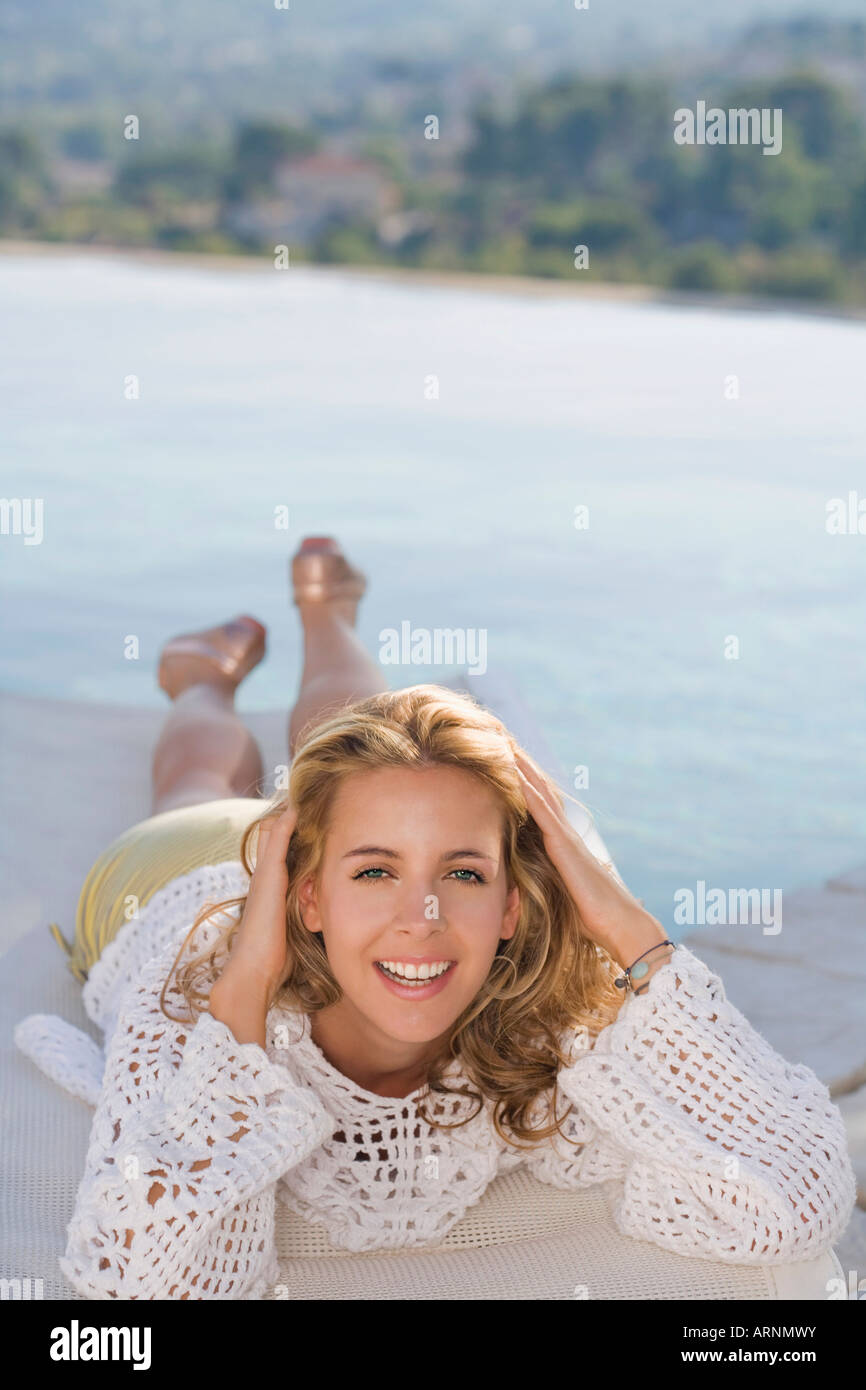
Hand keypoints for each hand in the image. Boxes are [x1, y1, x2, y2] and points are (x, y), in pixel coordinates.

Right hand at [209, 803, 297, 1034]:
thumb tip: (320, 925)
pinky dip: (286, 824)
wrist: (253, 970)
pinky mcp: (268, 876)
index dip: (290, 839)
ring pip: (273, 836)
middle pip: (273, 839)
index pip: (279, 857)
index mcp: (269, 893)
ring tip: (300, 796)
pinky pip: (276, 841)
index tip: (307, 823)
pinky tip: (296, 809)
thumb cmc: (274, 960)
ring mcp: (263, 876)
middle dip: (288, 821)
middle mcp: (263, 880)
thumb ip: (303, 922)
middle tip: (303, 799)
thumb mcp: (293, 933)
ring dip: (287, 818)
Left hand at [514, 750, 669, 972]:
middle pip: (540, 793)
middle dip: (522, 768)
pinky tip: (518, 777)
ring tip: (506, 746)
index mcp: (562, 847)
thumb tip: (528, 884)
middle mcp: (564, 836)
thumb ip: (547, 883)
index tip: (507, 763)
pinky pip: (544, 815)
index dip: (524, 785)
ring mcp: (566, 839)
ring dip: (523, 770)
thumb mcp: (562, 897)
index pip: (539, 808)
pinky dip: (530, 793)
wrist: (622, 927)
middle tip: (504, 740)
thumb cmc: (594, 919)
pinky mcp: (566, 848)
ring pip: (541, 796)